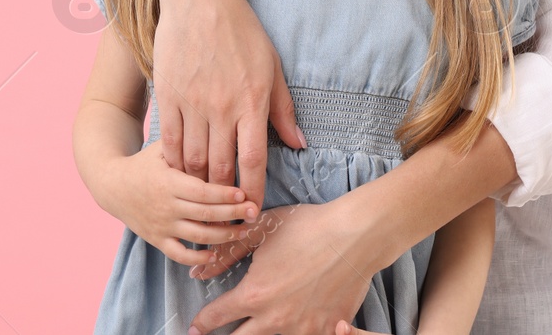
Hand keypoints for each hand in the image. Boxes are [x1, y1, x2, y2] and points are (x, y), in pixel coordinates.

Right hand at [101, 144, 258, 267]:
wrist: (112, 186)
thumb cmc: (144, 163)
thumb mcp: (160, 149)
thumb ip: (184, 145)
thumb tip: (216, 133)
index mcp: (169, 182)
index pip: (201, 191)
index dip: (223, 194)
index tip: (243, 193)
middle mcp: (166, 206)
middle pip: (205, 214)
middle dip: (232, 214)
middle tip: (254, 212)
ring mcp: (162, 225)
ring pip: (197, 235)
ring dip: (223, 237)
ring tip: (244, 231)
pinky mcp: (156, 239)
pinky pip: (178, 254)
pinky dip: (196, 257)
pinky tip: (214, 254)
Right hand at [152, 0, 304, 212]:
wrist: (200, 0)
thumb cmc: (242, 31)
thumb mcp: (273, 66)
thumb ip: (283, 109)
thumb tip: (299, 143)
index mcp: (252, 102)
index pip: (253, 161)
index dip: (253, 192)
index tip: (253, 210)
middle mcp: (222, 108)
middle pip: (222, 169)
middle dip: (225, 197)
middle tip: (227, 211)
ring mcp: (193, 103)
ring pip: (194, 161)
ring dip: (199, 184)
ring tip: (204, 195)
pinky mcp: (169, 96)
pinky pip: (170, 141)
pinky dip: (175, 163)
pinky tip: (180, 172)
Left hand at [187, 199, 382, 334]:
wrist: (355, 236)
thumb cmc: (308, 227)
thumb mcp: (262, 231)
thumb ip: (227, 253)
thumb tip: (199, 270)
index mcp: (254, 295)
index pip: (217, 317)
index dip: (202, 322)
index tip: (196, 327)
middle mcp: (274, 320)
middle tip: (221, 333)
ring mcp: (302, 330)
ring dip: (262, 332)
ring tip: (263, 319)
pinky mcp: (327, 331)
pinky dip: (297, 332)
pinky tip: (296, 321)